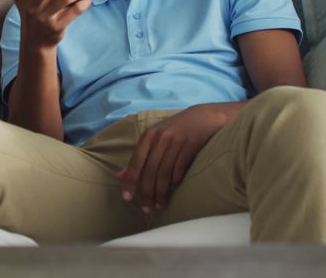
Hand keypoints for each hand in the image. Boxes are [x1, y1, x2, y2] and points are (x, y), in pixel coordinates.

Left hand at [117, 103, 237, 212]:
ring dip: (161, 192)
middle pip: (150, 170)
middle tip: (147, 208)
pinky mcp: (191, 146)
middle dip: (147, 192)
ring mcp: (176, 141)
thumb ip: (139, 157)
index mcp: (149, 136)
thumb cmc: (176, 130)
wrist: (205, 117)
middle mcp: (161, 138)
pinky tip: (173, 191)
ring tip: (159, 205)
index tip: (127, 198)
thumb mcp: (155, 138)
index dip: (131, 181)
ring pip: (165, 172)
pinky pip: (180, 169)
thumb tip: (120, 176)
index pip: (136, 161)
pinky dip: (175, 182)